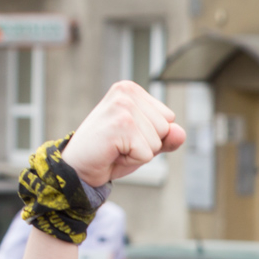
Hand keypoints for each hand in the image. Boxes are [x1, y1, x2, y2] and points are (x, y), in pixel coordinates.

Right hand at [61, 81, 185, 187]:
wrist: (78, 168)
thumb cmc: (110, 153)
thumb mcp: (145, 144)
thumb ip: (167, 138)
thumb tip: (180, 132)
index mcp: (132, 90)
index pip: (169, 118)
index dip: (151, 136)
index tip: (126, 136)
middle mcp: (126, 92)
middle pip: (166, 128)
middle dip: (147, 145)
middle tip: (119, 144)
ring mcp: (123, 106)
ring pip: (157, 142)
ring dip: (138, 153)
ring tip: (115, 147)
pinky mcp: (120, 124)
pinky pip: (147, 154)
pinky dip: (131, 160)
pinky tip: (112, 153)